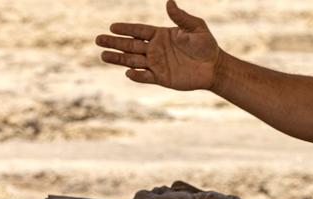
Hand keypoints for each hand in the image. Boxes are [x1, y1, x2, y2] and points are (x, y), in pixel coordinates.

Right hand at [95, 0, 219, 90]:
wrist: (214, 67)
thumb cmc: (207, 45)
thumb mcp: (196, 27)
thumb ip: (181, 17)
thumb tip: (169, 2)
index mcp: (161, 35)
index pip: (139, 30)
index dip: (126, 29)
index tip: (112, 27)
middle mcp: (155, 49)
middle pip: (130, 45)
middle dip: (114, 42)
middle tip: (97, 40)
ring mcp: (157, 64)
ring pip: (133, 60)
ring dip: (118, 58)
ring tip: (103, 55)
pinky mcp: (162, 78)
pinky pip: (146, 76)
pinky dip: (137, 75)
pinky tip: (128, 72)